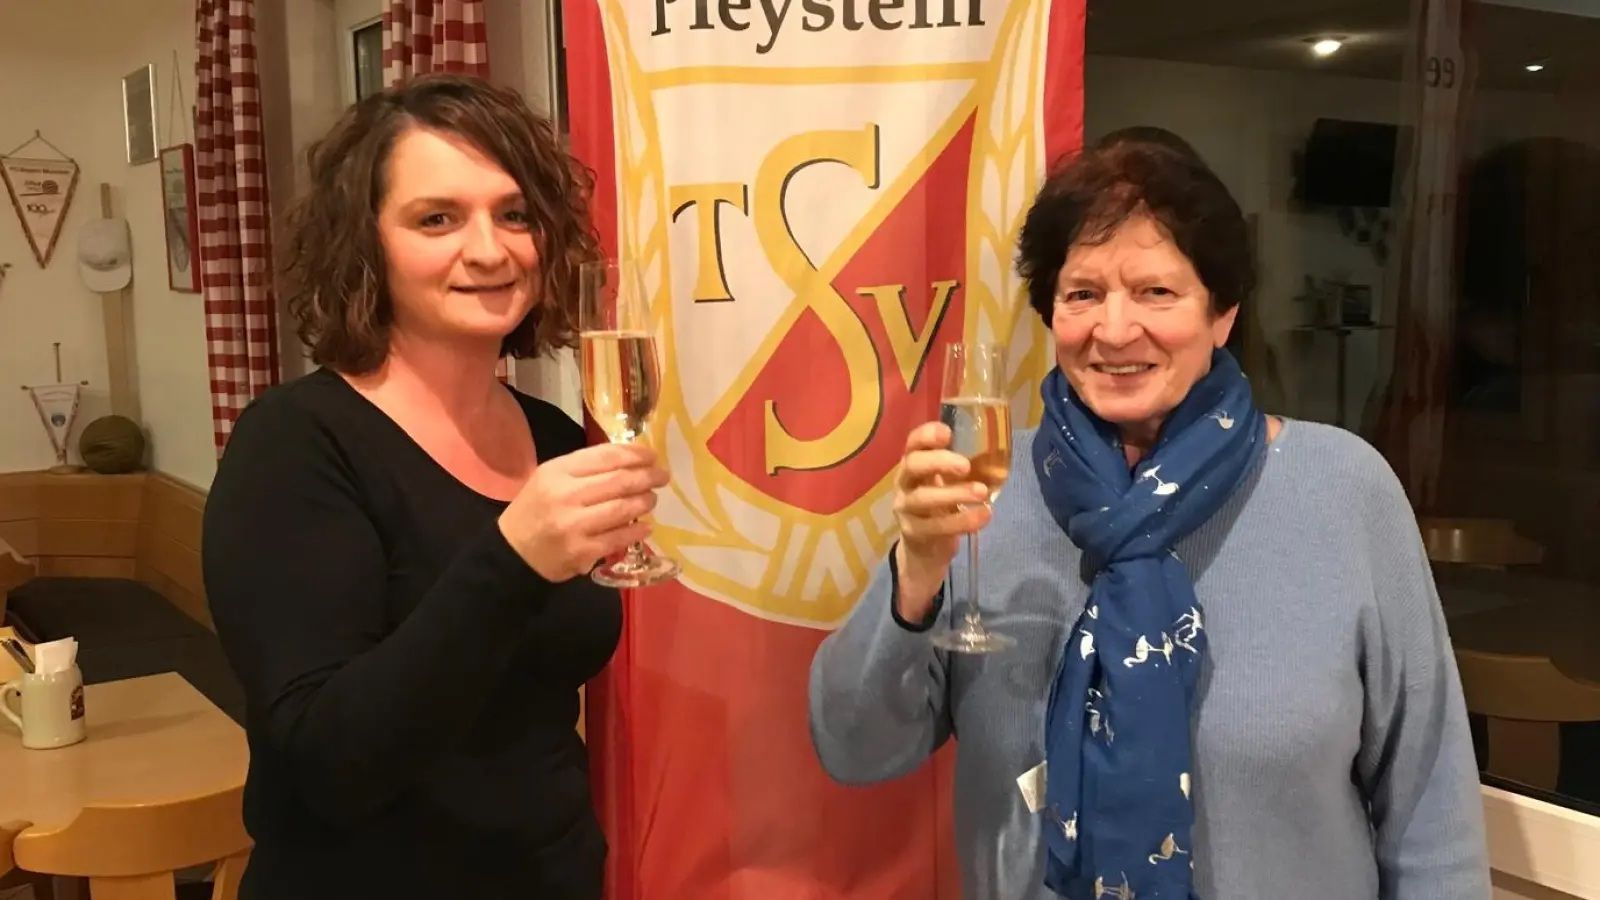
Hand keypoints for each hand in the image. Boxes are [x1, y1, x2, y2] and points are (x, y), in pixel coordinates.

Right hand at [498, 443, 669, 581]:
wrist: (513, 552)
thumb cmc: (536, 509)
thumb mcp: (551, 478)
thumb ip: (585, 468)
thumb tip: (630, 460)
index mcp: (557, 471)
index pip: (605, 456)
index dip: (635, 454)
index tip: (652, 456)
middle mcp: (565, 495)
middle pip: (618, 481)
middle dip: (647, 477)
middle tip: (663, 477)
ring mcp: (574, 525)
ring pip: (622, 509)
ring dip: (644, 502)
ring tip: (652, 499)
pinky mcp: (581, 551)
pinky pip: (618, 538)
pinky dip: (637, 531)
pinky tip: (646, 527)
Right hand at [891, 422, 989, 621]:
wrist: (925, 549)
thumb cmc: (940, 506)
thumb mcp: (945, 483)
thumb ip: (959, 468)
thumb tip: (997, 449)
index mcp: (913, 464)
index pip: (912, 443)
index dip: (926, 435)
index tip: (947, 432)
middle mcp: (904, 483)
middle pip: (912, 465)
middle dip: (938, 462)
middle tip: (965, 465)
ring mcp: (906, 509)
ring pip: (923, 498)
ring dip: (954, 494)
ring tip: (982, 493)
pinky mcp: (914, 533)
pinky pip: (936, 527)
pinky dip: (962, 521)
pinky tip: (984, 516)